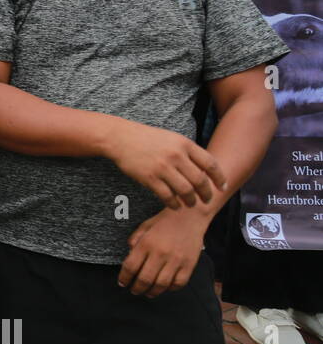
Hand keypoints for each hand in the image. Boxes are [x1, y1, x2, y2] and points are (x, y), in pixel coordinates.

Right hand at [104, 120, 226, 208]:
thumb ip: (188, 152)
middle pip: (199, 180)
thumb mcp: (172, 138)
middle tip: (206, 200)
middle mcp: (176, 155)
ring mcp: (162, 167)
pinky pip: (167, 196)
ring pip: (185, 190)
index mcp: (184, 144)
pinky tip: (175, 205)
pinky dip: (174, 203)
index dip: (219, 178)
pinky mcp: (149, 177)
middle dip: (206, 193)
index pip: (210, 163)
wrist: (121, 138)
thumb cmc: (147, 139)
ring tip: (190, 204)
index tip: (222, 187)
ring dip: (190, 201)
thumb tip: (204, 171)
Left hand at [118, 206, 206, 296]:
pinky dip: (170, 288)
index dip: (124, 278)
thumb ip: (134, 241)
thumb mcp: (144, 227)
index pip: (130, 266)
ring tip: (148, 293)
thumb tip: (129, 259)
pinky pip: (179, 283)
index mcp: (147, 243)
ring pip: (161, 284)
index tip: (122, 283)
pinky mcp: (189, 264)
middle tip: (134, 291)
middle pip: (144, 279)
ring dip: (152, 292)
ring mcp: (176, 260)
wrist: (190, 215)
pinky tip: (165, 287)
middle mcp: (160, 253)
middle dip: (137, 288)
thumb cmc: (164, 221)